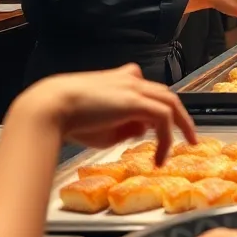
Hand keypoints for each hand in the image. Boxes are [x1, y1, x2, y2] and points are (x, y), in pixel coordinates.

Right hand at [19, 65, 197, 164]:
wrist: (49, 107)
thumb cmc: (67, 118)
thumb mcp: (102, 127)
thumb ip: (125, 127)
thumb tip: (142, 131)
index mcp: (119, 80)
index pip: (147, 88)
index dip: (155, 106)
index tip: (158, 126)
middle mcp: (130, 80)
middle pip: (164, 95)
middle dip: (177, 115)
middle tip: (187, 133)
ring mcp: (135, 88)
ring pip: (170, 102)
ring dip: (181, 124)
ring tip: (187, 143)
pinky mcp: (137, 100)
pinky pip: (164, 116)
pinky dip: (166, 137)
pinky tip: (160, 156)